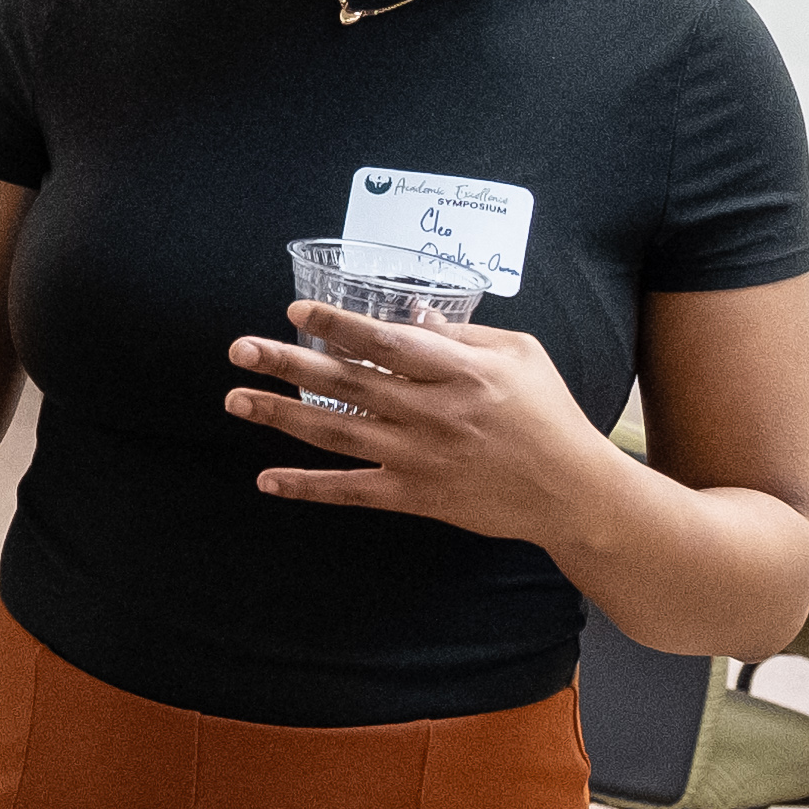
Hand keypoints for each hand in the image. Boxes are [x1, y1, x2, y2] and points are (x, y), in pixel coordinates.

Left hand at [223, 303, 605, 543]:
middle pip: (347, 383)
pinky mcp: (417, 496)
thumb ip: (461, 334)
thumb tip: (410, 314)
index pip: (386, 341)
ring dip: (282, 416)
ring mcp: (420, 458)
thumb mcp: (520, 354)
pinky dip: (308, 487)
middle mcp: (433, 412)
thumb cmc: (549, 413)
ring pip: (338, 434)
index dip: (337, 326)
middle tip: (239, 349)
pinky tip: (268, 479)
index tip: (295, 311)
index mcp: (459, 370)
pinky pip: (353, 491)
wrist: (572, 491)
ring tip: (236, 400)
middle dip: (287, 364)